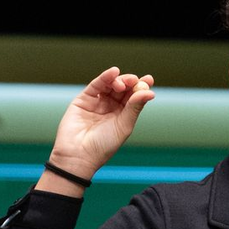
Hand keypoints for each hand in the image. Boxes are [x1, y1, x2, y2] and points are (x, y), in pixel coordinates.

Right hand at [41, 68, 155, 190]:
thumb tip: (150, 92)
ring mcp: (96, 102)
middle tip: (135, 81)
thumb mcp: (124, 126)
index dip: (141, 86)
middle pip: (123, 88)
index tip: (149, 80)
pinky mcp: (83, 100)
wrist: (78, 156)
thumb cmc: (102, 146)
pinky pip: (96, 85)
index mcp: (122, 114)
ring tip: (123, 84)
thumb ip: (135, 107)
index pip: (133, 96)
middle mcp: (109, 107)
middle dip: (130, 82)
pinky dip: (105, 77)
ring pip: (110, 84)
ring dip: (119, 80)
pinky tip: (113, 72)